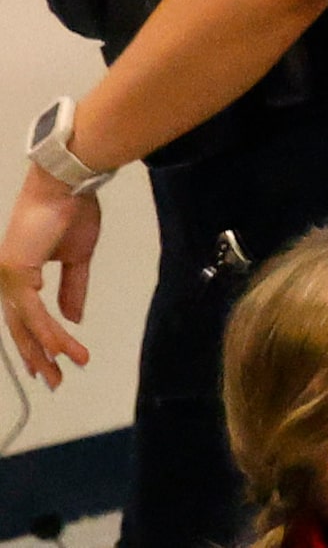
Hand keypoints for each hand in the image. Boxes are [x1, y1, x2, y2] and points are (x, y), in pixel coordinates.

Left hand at [0, 168, 98, 388]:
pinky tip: (60, 349)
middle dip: (37, 357)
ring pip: (28, 325)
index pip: (23, 317)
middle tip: (53, 382)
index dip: (34, 343)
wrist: (67, 185)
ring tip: (65, 371)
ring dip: (48, 350)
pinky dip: (48, 333)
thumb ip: (74, 288)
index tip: (46, 366)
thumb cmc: (72, 211)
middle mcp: (8, 279)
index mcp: (20, 274)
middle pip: (20, 328)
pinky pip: (35, 312)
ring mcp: (9, 277)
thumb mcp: (78, 256)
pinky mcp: (18, 274)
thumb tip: (74, 318)